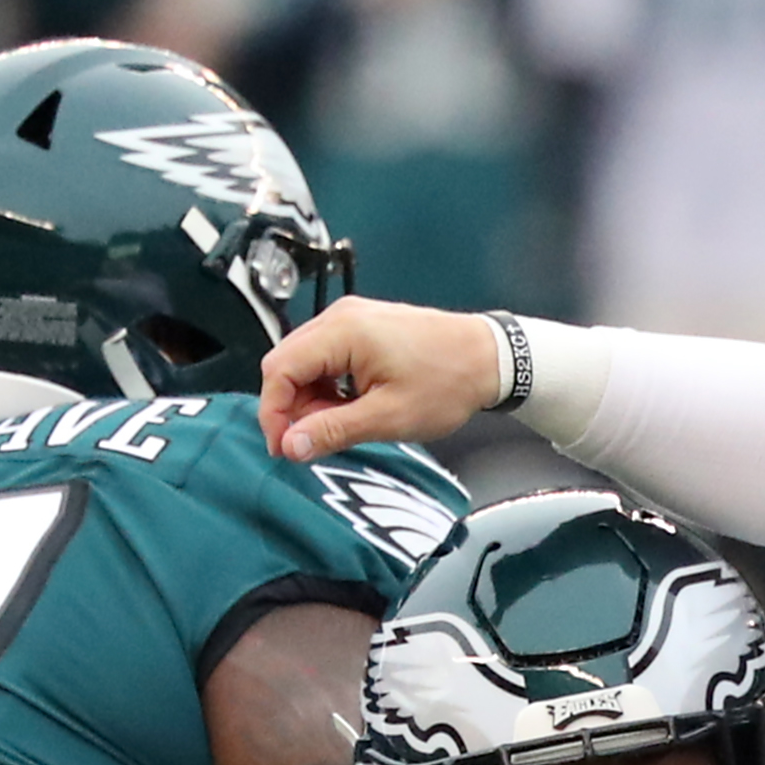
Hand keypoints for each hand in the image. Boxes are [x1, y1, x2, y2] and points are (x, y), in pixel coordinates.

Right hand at [259, 298, 508, 464]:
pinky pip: (328, 357)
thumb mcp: (389, 417)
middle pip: (288, 363)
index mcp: (342, 332)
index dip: (274, 412)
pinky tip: (353, 407)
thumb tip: (292, 446)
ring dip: (312, 398)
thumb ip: (334, 430)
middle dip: (292, 407)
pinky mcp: (363, 327)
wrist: (490, 357)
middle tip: (311, 442)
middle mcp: (340, 317)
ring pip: (306, 362)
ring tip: (342, 425)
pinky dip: (329, 385)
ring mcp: (351, 319)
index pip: (280, 370)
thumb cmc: (449, 382)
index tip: (284, 447)